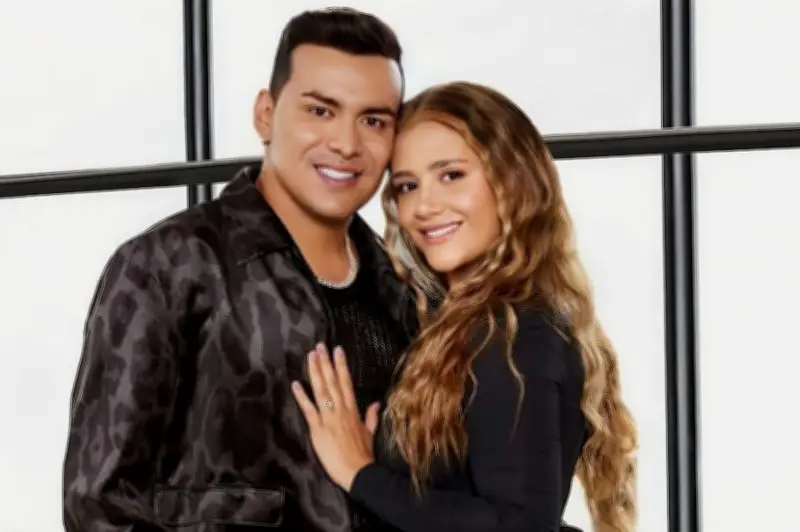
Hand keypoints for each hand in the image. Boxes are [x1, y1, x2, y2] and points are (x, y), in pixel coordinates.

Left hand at [291, 344, 379, 491]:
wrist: (359, 472)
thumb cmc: (364, 454)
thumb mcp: (370, 433)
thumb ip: (372, 416)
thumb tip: (377, 403)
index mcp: (353, 410)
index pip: (346, 382)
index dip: (341, 365)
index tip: (337, 350)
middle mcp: (341, 410)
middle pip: (332, 381)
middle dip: (326, 362)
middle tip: (320, 346)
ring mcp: (329, 418)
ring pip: (321, 390)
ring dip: (315, 372)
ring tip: (310, 356)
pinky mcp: (318, 429)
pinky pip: (309, 410)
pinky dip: (302, 396)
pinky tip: (296, 383)